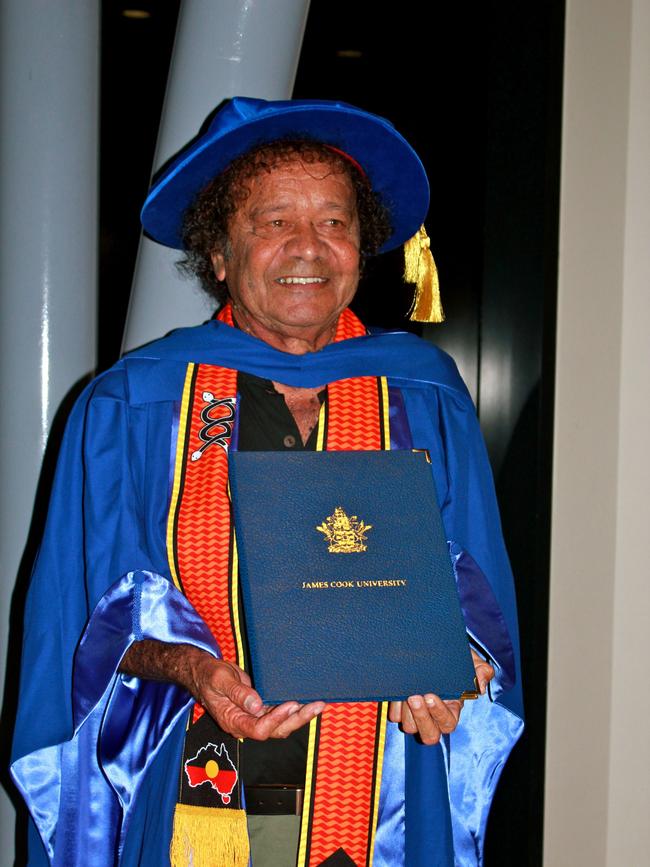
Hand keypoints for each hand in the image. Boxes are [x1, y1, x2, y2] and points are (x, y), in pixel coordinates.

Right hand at [189, 652, 325, 739]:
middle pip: (275, 730)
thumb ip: (238, 693)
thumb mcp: (220, 680)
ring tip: (318, 704)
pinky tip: (308, 702)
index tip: (290, 704)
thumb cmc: (210, 676)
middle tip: (316, 706)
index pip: (259, 729)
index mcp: (233, 721)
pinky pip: (279, 713)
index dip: (276, 719)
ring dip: (300, 715)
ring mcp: (254, 717)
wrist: (205, 673)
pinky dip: (294, 709)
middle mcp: (246, 724)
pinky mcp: (260, 708)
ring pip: (281, 724)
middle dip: (297, 719)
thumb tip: (257, 705)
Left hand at [387, 649, 494, 744]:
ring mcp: (415, 714)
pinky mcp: (400, 708)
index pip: (448, 723)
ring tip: (405, 691)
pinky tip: (396, 691)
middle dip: (421, 718)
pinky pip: (395, 716)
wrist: (430, 646)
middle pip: (429, 735)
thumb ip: (482, 671)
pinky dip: (395, 705)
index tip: (430, 696)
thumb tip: (481, 687)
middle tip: (414, 697)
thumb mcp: (470, 660)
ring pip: (409, 727)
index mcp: (452, 708)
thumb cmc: (453, 657)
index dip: (439, 714)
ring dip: (406, 711)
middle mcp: (433, 716)